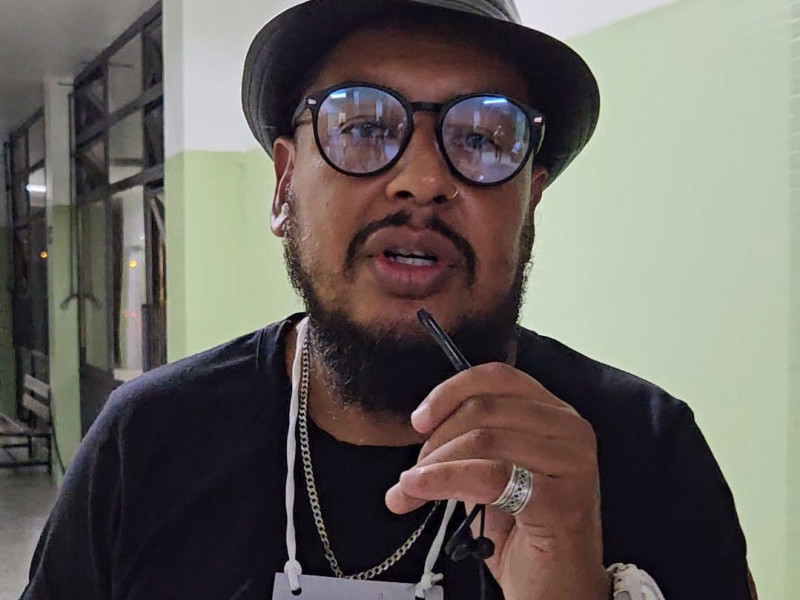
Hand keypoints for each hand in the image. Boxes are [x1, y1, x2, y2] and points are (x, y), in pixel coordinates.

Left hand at [385, 362, 610, 599]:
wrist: (557, 591)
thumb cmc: (523, 530)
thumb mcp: (495, 469)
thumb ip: (474, 438)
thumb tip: (422, 422)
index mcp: (556, 413)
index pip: (499, 377)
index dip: (451, 391)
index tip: (419, 420)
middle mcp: (571, 430)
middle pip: (485, 409)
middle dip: (437, 439)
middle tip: (413, 470)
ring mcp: (573, 464)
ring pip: (483, 440)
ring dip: (434, 464)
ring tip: (411, 488)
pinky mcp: (563, 500)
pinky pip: (489, 477)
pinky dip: (443, 481)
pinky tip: (417, 491)